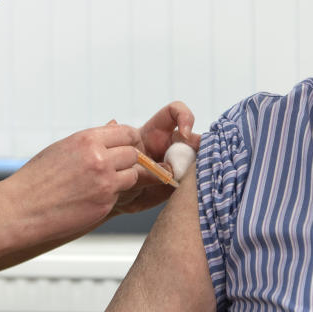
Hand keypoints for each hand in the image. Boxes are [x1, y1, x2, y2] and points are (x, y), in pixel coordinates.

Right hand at [0, 124, 141, 246]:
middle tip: (116, 168)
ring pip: (133, 176)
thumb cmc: (37, 178)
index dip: (129, 141)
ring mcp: (104, 183)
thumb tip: (115, 124)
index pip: (127, 133)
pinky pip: (122, 196)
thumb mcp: (63, 148)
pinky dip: (115, 196)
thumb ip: (93, 140)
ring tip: (104, 183)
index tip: (124, 148)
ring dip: (124, 179)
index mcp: (87, 140)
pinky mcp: (104, 204)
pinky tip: (96, 197)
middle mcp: (99, 158)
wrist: (19, 210)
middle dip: (128, 161)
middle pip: (134, 154)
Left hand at [111, 101, 201, 215]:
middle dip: (201, 146)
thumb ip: (136, 163)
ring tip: (194, 181)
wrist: (111, 199)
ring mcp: (177, 165)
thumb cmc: (111, 174)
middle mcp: (170, 147)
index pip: (174, 113)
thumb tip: (164, 167)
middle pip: (194, 138)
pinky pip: (195, 182)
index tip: (184, 134)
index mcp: (154, 133)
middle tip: (200, 160)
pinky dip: (198, 186)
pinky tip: (194, 192)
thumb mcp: (118, 163)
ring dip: (200, 168)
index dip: (184, 116)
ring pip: (198, 160)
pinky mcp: (179, 183)